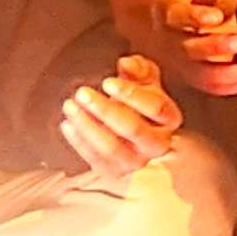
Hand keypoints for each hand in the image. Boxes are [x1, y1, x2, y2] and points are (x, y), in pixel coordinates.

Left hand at [60, 53, 183, 175]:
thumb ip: (138, 68)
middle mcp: (156, 143)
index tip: (107, 82)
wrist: (131, 132)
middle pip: (133, 128)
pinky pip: (94, 159)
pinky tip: (67, 123)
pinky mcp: (114, 171)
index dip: (131, 94)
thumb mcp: (144, 81)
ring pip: (111, 147)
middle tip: (82, 93)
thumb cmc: (138, 102)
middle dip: (105, 109)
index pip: (155, 107)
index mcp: (169, 118)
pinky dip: (79, 141)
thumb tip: (127, 64)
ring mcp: (135, 161)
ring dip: (87, 126)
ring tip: (70, 106)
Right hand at [156, 0, 236, 96]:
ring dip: (227, 75)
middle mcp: (168, 40)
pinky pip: (210, 87)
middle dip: (215, 47)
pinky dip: (232, 87)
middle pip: (187, 49)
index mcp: (167, 10)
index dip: (194, 16)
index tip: (217, 16)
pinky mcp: (193, 78)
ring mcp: (179, 63)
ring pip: (198, 74)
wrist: (190, 14)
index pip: (176, 16)